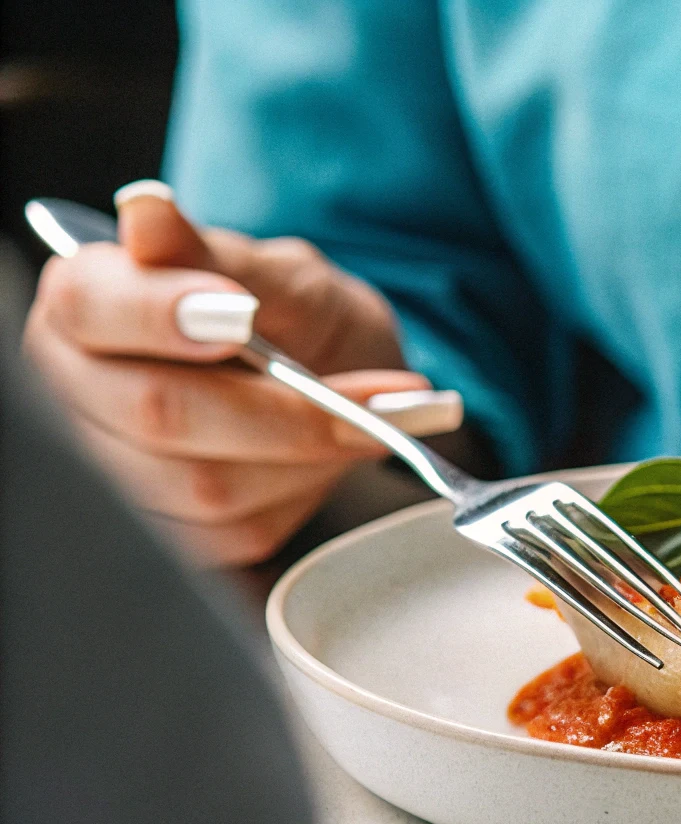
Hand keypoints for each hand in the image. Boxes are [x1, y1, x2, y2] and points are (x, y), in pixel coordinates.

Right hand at [22, 181, 446, 565]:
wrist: (341, 383)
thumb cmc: (299, 318)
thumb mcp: (284, 274)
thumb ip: (223, 257)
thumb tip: (147, 211)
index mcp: (88, 301)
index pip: (91, 306)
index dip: (161, 314)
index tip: (239, 316)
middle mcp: (79, 385)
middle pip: (155, 410)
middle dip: (281, 408)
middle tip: (377, 394)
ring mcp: (115, 466)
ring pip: (201, 484)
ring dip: (303, 455)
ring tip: (369, 420)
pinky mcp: (167, 530)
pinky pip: (233, 531)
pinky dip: (301, 492)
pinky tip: (329, 456)